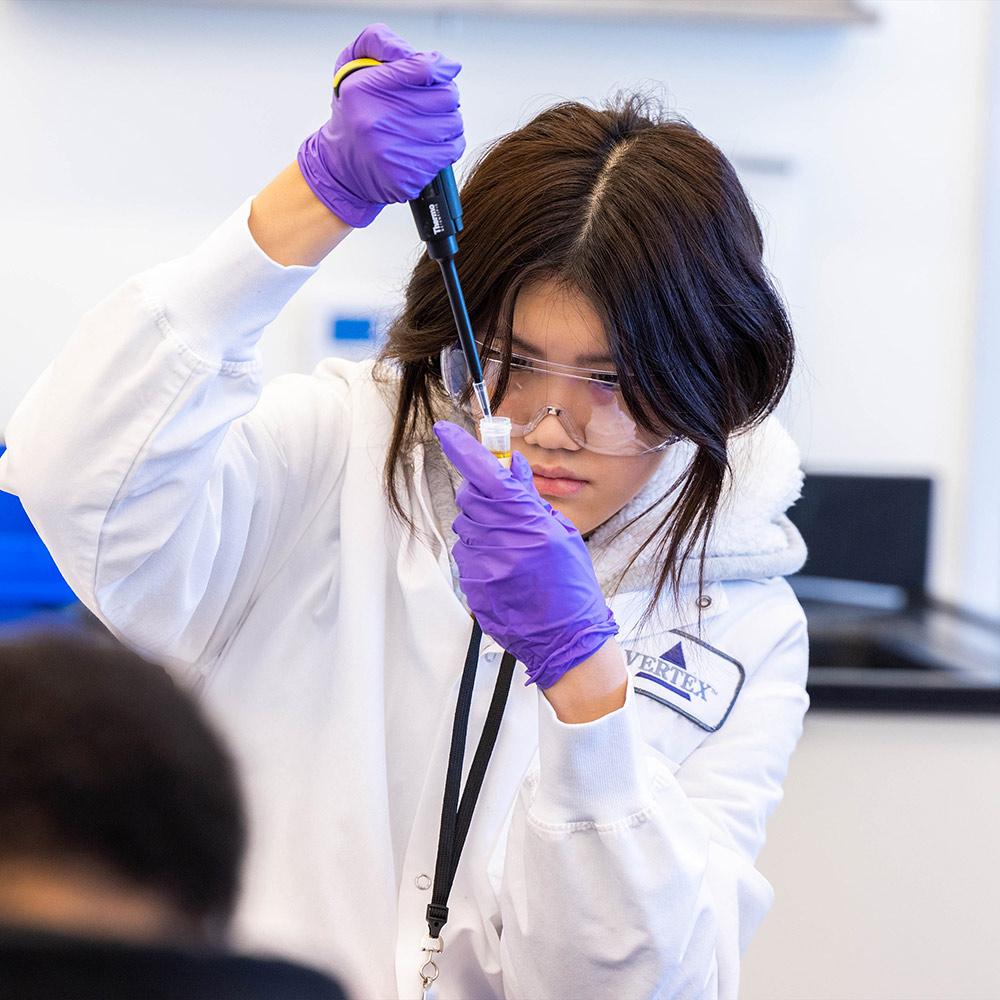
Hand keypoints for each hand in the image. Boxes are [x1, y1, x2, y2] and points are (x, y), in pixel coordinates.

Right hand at [297, 23, 464, 227]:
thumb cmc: (354, 112)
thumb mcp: (352, 64)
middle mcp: (378, 121)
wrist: (340, 166)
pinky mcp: (408, 175)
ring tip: (430, 122)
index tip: (441, 70)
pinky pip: (450, 151)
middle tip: (431, 101)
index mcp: (364, 88)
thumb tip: (434, 59)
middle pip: (447, 96)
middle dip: (445, 95)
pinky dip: (447, 145)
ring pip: (453, 124)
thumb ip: (382, 42)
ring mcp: (393, 151)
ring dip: (448, 120)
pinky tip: (430, 142)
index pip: (423, 67)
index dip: (440, 67)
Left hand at [434, 421, 617, 688]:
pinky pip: (467, 555)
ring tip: (513, 550)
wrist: (567, 639)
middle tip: (508, 512)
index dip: (462, 449)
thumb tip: (511, 467)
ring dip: (483, 529)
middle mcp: (501, 542)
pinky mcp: (472, 586)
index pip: (487, 475)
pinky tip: (506, 571)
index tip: (445, 431)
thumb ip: (531, 500)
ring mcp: (484, 566)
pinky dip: (482, 555)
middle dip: (483, 496)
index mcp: (528, 523)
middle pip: (470, 498)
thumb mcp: (562, 534)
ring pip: (466, 527)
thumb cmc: (571, 586)